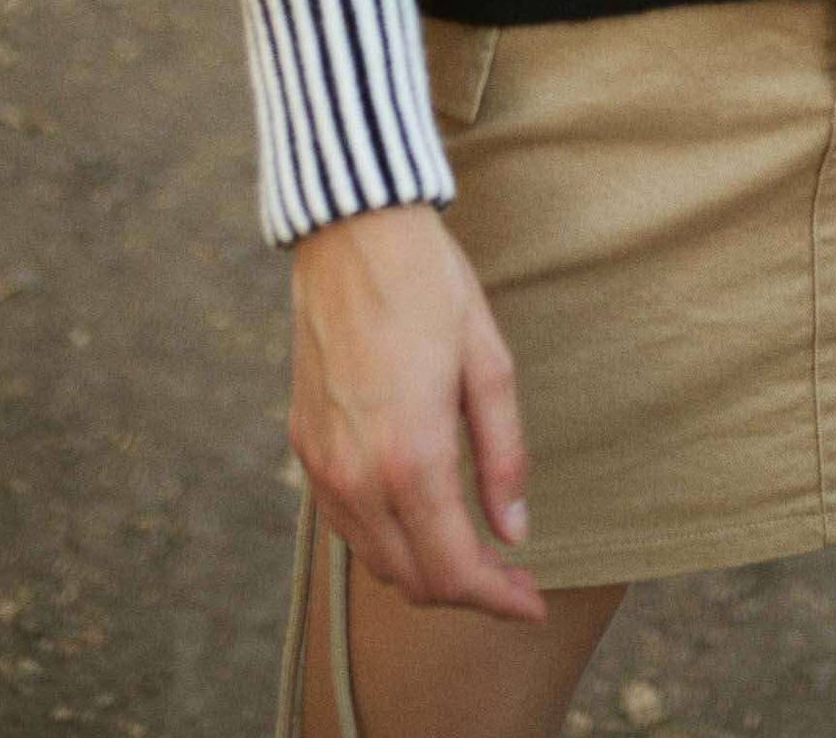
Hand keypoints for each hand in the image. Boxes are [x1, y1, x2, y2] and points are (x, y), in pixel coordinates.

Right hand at [288, 201, 547, 618]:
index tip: (531, 603)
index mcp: (410, 457)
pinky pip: (344, 522)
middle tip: (511, 578)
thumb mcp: (490, 362)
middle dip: (467, 591)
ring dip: (425, 569)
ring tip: (471, 550)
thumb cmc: (430, 286)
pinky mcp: (303, 444)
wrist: (352, 233)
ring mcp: (322, 464)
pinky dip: (384, 539)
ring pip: (374, 559)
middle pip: (413, 580)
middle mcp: (356, 475)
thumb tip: (515, 530)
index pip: (453, 571)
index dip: (497, 599)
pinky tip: (419, 514)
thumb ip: (504, 455)